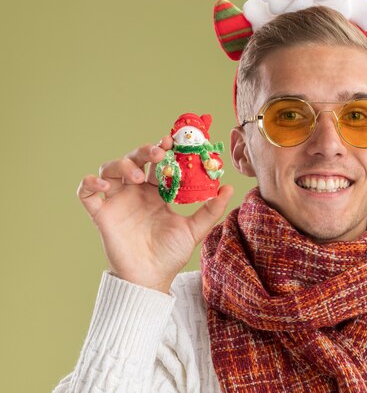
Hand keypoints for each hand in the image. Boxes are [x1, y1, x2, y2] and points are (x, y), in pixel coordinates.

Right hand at [76, 136, 232, 292]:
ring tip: (138, 176)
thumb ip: (211, 210)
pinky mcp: (101, 214)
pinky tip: (104, 186)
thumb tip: (229, 188)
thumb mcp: (195, 230)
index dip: (162, 148)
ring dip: (122, 164)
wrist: (151, 278)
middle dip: (144, 150)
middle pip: (134, 159)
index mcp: (157, 192)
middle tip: (158, 152)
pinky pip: (86, 192)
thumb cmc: (171, 254)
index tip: (172, 140)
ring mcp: (117, 201)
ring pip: (110, 169)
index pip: (158, 162)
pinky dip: (90, 182)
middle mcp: (136, 192)